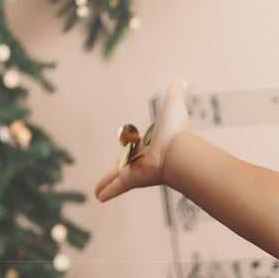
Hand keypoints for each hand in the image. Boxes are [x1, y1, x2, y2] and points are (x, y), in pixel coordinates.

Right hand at [93, 75, 188, 202]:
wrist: (178, 152)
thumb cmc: (176, 131)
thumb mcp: (173, 107)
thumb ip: (175, 94)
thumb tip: (181, 79)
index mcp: (147, 146)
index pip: (134, 149)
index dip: (130, 151)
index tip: (126, 152)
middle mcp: (140, 160)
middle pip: (123, 166)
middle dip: (115, 172)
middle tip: (110, 176)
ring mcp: (135, 171)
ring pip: (116, 179)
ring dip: (107, 185)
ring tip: (98, 193)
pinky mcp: (130, 180)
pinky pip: (116, 187)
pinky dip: (107, 191)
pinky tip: (99, 198)